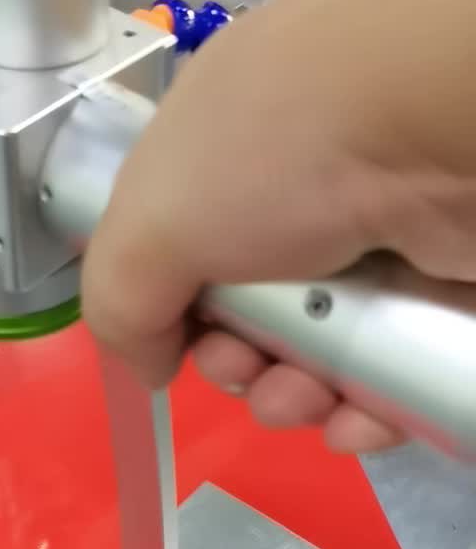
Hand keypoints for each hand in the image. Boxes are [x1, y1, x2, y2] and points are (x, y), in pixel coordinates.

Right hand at [82, 0, 475, 451]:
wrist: (430, 129)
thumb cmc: (273, 156)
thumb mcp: (149, 223)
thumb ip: (119, 306)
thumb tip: (151, 368)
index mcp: (219, 162)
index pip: (182, 256)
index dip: (171, 311)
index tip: (176, 336)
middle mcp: (292, 201)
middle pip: (245, 325)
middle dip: (231, 366)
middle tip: (242, 363)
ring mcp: (367, 252)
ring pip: (313, 364)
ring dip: (289, 399)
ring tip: (299, 393)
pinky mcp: (425, 301)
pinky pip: (381, 383)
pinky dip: (360, 415)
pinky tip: (347, 420)